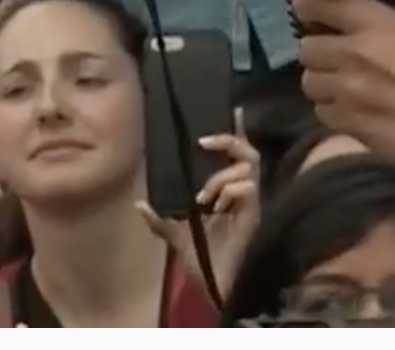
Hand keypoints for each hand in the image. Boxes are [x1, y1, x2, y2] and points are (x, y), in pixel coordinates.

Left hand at [138, 122, 261, 292]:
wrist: (216, 286)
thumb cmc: (203, 261)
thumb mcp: (176, 236)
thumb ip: (161, 219)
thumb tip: (138, 203)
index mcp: (227, 193)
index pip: (236, 155)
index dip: (236, 132)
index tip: (232, 108)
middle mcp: (242, 193)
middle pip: (247, 152)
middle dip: (228, 141)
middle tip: (203, 142)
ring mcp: (252, 202)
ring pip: (246, 167)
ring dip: (222, 176)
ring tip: (204, 197)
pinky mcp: (256, 212)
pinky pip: (248, 187)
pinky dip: (229, 190)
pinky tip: (216, 207)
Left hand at [296, 0, 394, 185]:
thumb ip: (377, 30)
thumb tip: (341, 28)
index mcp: (379, 22)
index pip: (317, 2)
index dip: (313, 12)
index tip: (322, 22)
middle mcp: (358, 50)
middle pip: (307, 47)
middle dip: (321, 57)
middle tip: (342, 65)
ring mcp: (350, 89)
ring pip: (309, 81)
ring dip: (325, 86)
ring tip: (351, 93)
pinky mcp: (350, 124)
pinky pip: (322, 112)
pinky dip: (335, 114)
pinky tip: (360, 115)